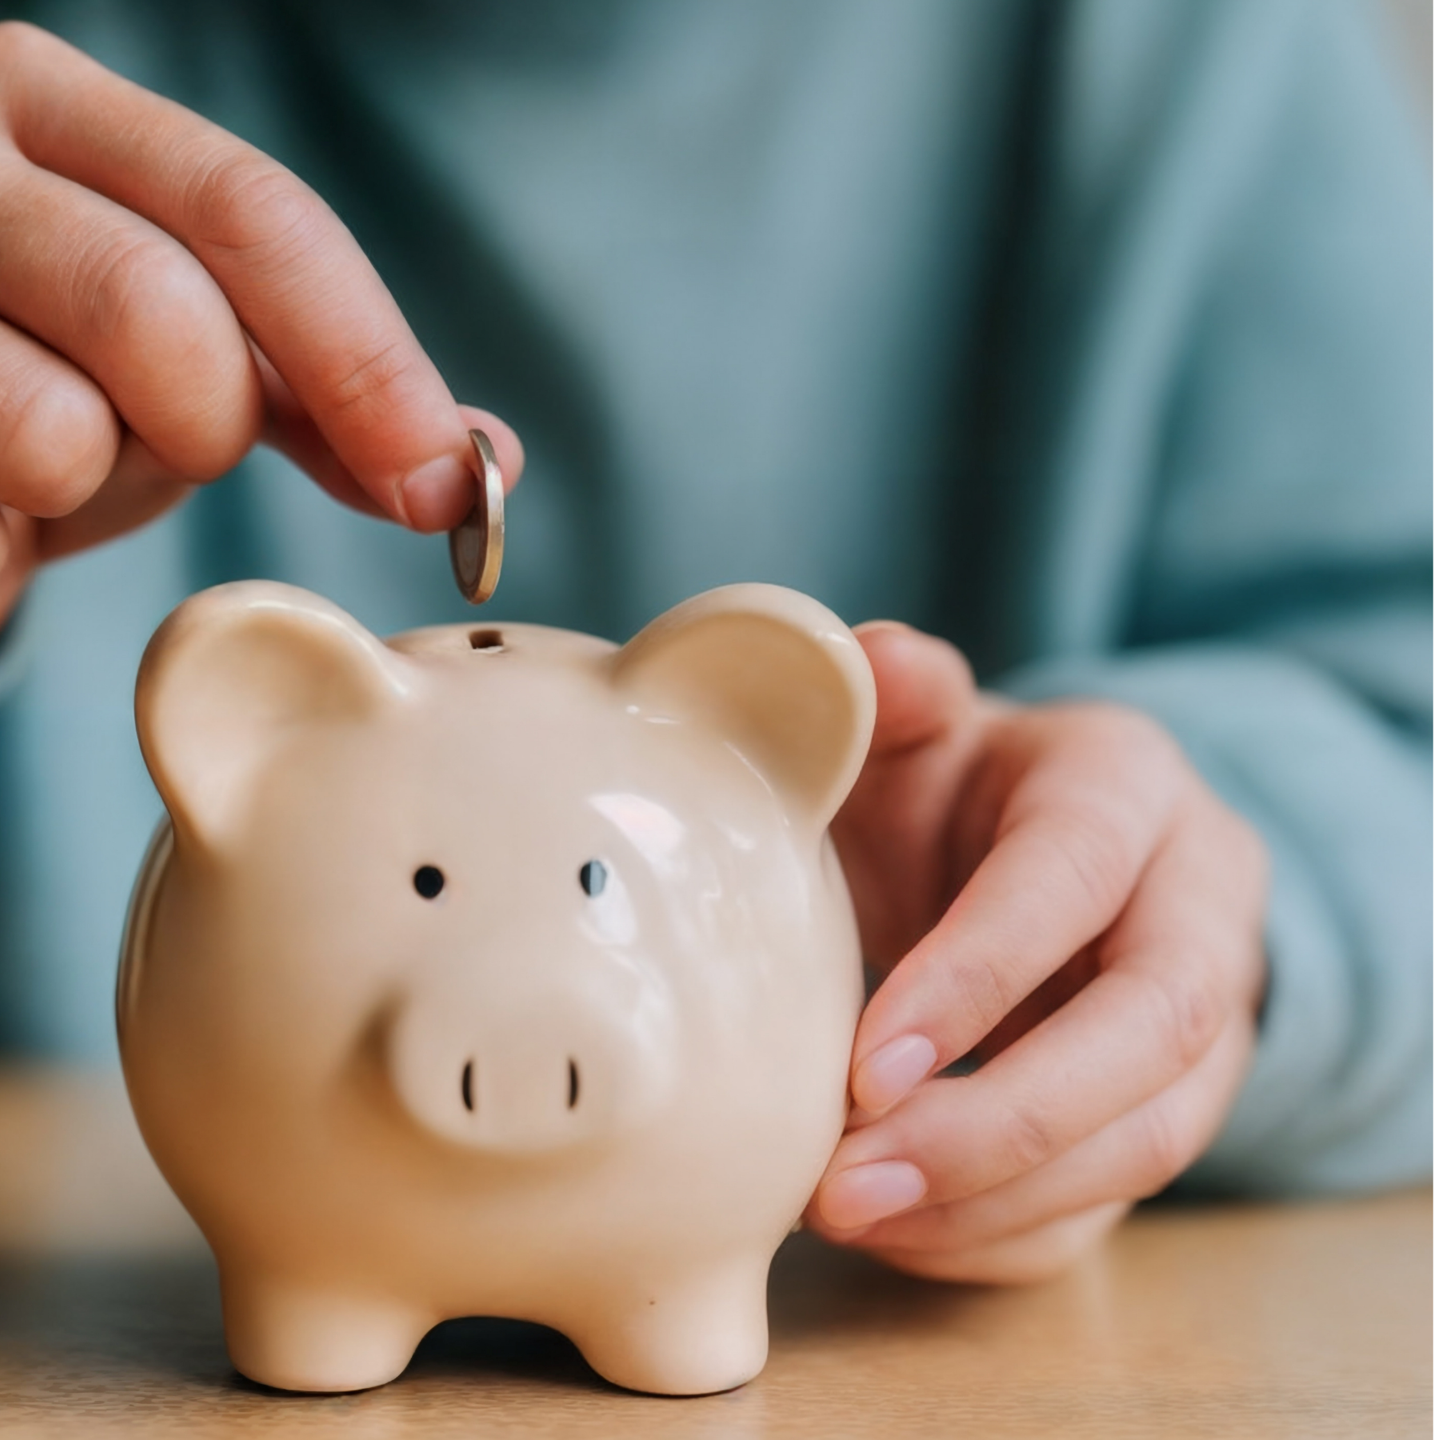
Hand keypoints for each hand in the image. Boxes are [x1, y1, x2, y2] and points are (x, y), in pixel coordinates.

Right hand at [0, 22, 521, 737]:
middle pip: (154, 309)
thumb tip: (481, 471)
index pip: (248, 209)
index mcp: (40, 97)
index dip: (368, 361)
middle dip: (204, 428)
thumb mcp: (211, 377)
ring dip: (75, 496)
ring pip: (41, 430)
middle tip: (161, 449)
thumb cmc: (51, 406)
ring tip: (27, 474)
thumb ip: (342, 399)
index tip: (436, 487)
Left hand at [805, 623, 1267, 1282]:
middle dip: (1005, 1122)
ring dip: (997, 1197)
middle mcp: (1197, 908)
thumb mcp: (914, 725)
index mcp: (1126, 788)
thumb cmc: (945, 787)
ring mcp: (1205, 1027)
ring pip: (1149, 1140)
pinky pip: (1114, 1205)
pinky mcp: (1168, 1113)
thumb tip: (874, 661)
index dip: (981, 976)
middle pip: (1151, 1033)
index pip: (1075, 881)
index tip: (864, 1065)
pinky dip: (1003, 1236)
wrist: (1013, 852)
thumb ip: (892, 691)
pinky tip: (896, 1235)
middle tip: (852, 1176)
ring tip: (849, 1211)